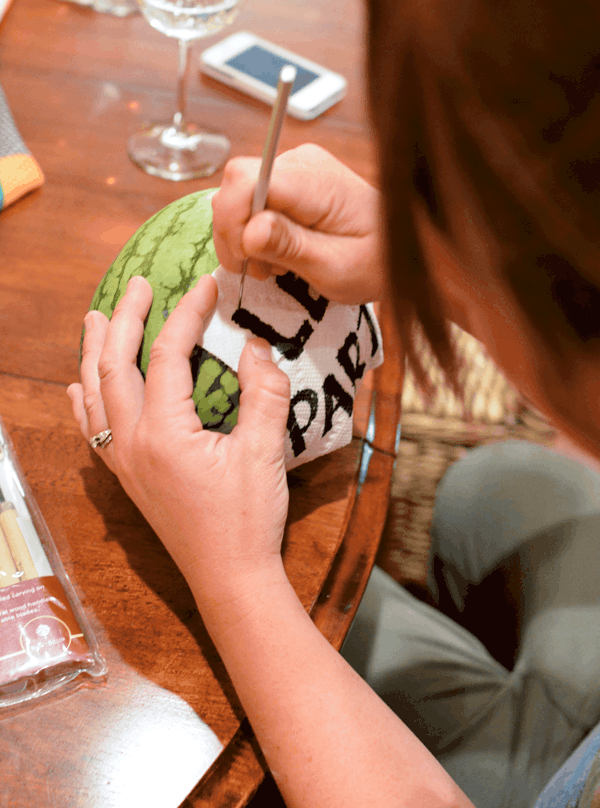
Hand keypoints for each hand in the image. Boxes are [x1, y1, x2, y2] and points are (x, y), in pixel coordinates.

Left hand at [67, 275, 290, 608]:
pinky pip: (92, 429)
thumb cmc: (248, 519)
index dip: (186, 314)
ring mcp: (124, 462)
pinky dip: (84, 400)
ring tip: (97, 318)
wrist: (229, 577)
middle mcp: (133, 443)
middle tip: (137, 284)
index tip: (206, 285)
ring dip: (95, 352)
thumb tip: (255, 345)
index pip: (166, 356)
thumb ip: (263, 393)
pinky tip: (78, 387)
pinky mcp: (127, 477)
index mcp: (165, 432)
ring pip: (95, 395)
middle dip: (124, 319)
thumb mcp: (265, 451)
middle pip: (115, 366)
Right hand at [212, 144, 384, 303]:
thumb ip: (291, 246)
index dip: (232, 220)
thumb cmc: (375, 262)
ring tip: (274, 265)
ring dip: (244, 238)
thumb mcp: (335, 267)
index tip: (246, 257)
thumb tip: (250, 230)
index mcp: (314, 181)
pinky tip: (276, 254)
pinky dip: (253, 233)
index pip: (244, 180)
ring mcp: (293, 169)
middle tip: (262, 269)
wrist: (398, 249)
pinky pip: (251, 202)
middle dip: (235, 234)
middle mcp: (300, 163)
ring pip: (237, 196)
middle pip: (234, 187)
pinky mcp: (289, 182)